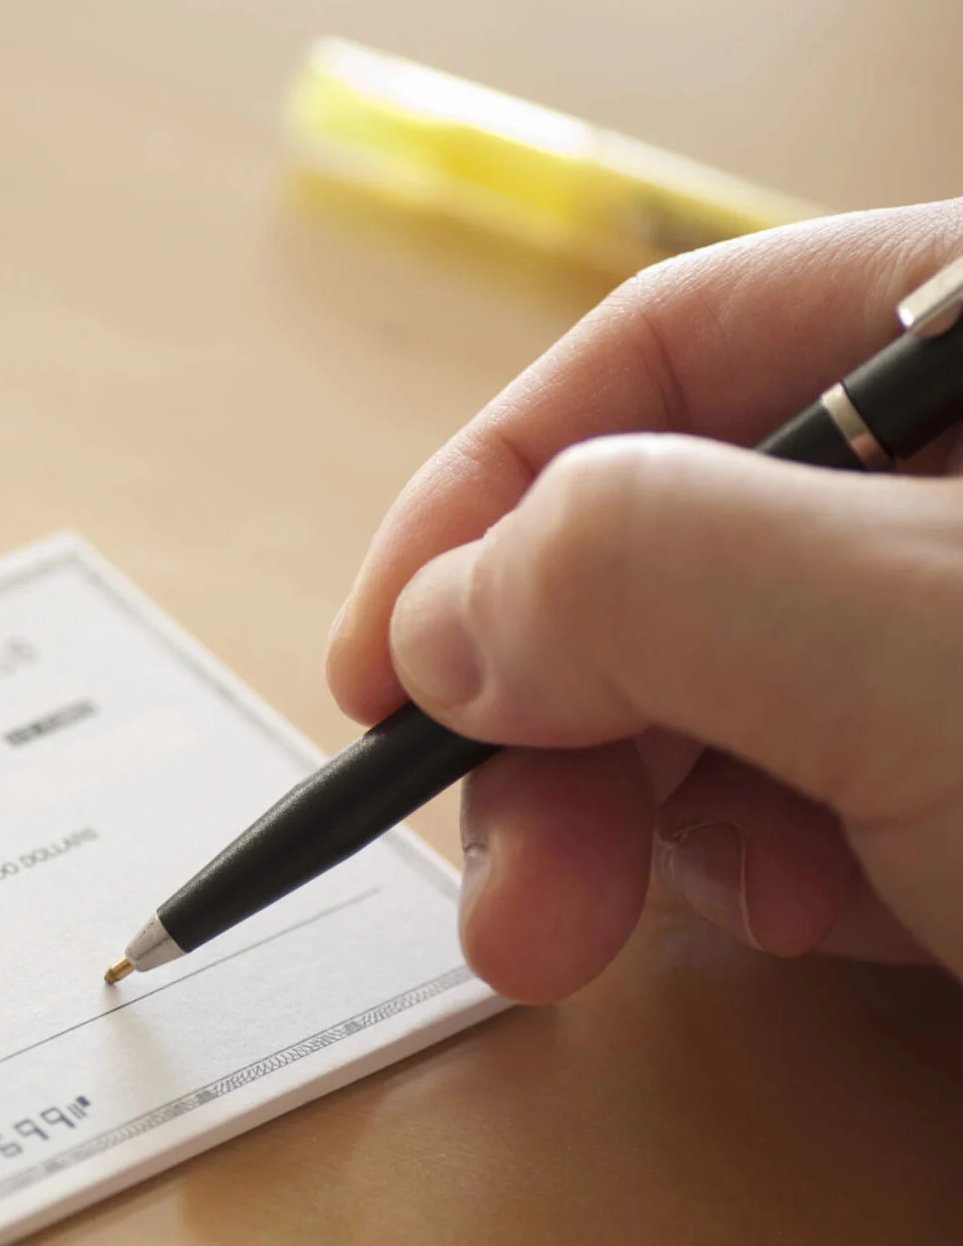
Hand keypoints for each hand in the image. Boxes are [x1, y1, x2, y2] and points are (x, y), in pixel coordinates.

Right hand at [326, 199, 962, 1002]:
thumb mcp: (910, 632)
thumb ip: (650, 574)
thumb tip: (441, 629)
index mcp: (962, 341)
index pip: (657, 359)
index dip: (481, 502)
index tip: (373, 667)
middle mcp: (942, 490)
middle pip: (663, 554)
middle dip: (543, 727)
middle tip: (500, 878)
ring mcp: (950, 641)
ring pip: (711, 695)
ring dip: (625, 825)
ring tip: (597, 934)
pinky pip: (802, 801)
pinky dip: (759, 877)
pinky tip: (802, 928)